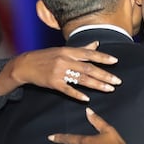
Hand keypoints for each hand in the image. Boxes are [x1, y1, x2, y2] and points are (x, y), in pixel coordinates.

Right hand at [0, 42, 121, 101]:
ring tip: (109, 89)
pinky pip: (68, 90)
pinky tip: (87, 98)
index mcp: (68, 51)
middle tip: (117, 81)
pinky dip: (77, 94)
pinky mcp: (53, 83)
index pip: (89, 54)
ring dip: (96, 85)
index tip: (115, 61)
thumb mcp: (63, 50)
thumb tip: (97, 44)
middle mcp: (65, 60)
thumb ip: (81, 49)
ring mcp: (59, 72)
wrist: (26, 64)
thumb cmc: (46, 56)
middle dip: (104, 75)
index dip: (103, 57)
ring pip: (81, 79)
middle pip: (88, 68)